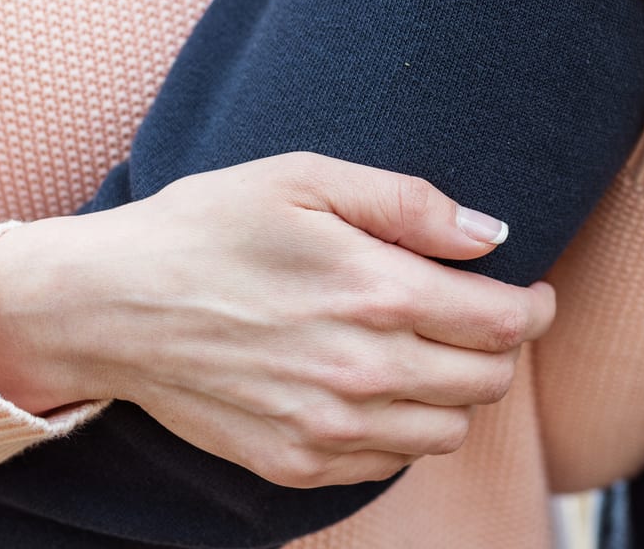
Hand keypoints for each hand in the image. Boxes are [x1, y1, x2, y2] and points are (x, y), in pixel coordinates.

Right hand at [0, 152, 552, 487]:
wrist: (108, 304)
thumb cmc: (207, 225)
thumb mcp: (305, 178)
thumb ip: (409, 203)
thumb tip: (493, 235)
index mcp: (374, 292)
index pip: (505, 324)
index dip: (536, 307)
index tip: (533, 292)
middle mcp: (361, 371)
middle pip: (488, 383)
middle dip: (502, 348)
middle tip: (482, 316)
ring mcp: (328, 429)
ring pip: (447, 432)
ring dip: (456, 394)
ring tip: (426, 350)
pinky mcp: (295, 463)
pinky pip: (390, 465)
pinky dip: (402, 431)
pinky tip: (374, 385)